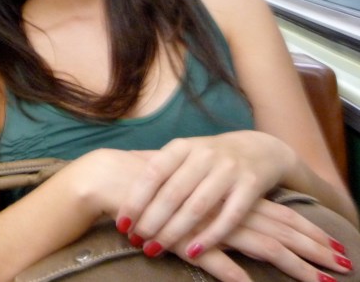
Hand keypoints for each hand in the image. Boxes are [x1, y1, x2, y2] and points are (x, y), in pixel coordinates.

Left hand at [115, 131, 295, 252]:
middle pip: (172, 193)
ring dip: (174, 231)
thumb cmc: (210, 156)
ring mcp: (229, 170)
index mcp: (182, 147)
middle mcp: (204, 155)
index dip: (135, 199)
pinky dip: (210, 236)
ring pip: (197, 206)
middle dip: (151, 220)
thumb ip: (156, 163)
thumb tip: (117, 169)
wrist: (259, 148)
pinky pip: (229, 217)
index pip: (153, 173)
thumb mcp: (183, 152)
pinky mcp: (251, 186)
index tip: (121, 223)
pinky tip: (192, 252)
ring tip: (155, 249)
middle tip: (136, 241)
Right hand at [168, 198, 351, 281]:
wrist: (115, 179)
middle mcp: (228, 207)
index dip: (307, 229)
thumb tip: (233, 230)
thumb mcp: (190, 195)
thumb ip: (212, 210)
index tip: (333, 245)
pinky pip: (220, 259)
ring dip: (295, 266)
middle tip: (343, 264)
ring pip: (264, 245)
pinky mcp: (189, 238)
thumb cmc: (155, 188)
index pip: (280, 214)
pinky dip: (237, 276)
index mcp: (230, 195)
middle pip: (282, 229)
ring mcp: (212, 223)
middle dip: (314, 247)